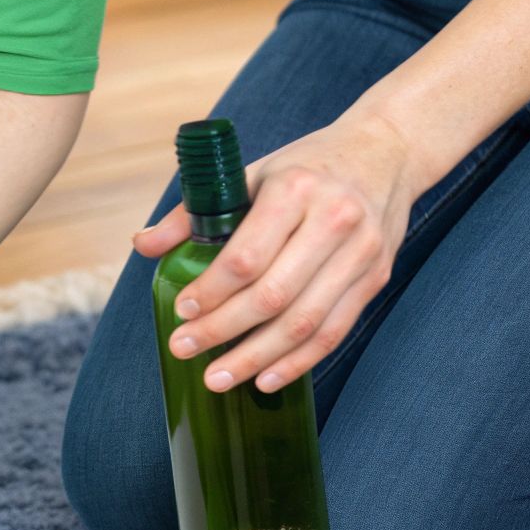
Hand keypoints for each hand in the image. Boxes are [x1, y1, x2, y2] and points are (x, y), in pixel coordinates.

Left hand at [132, 113, 416, 391]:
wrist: (387, 151)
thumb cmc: (306, 167)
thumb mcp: (251, 173)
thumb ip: (194, 211)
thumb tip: (142, 245)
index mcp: (294, 190)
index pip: (246, 256)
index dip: (211, 291)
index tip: (182, 310)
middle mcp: (333, 221)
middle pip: (272, 295)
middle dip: (223, 331)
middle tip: (184, 350)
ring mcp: (361, 253)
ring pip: (304, 322)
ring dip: (256, 358)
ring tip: (217, 379)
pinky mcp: (376, 277)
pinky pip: (334, 331)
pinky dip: (297, 362)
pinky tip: (264, 378)